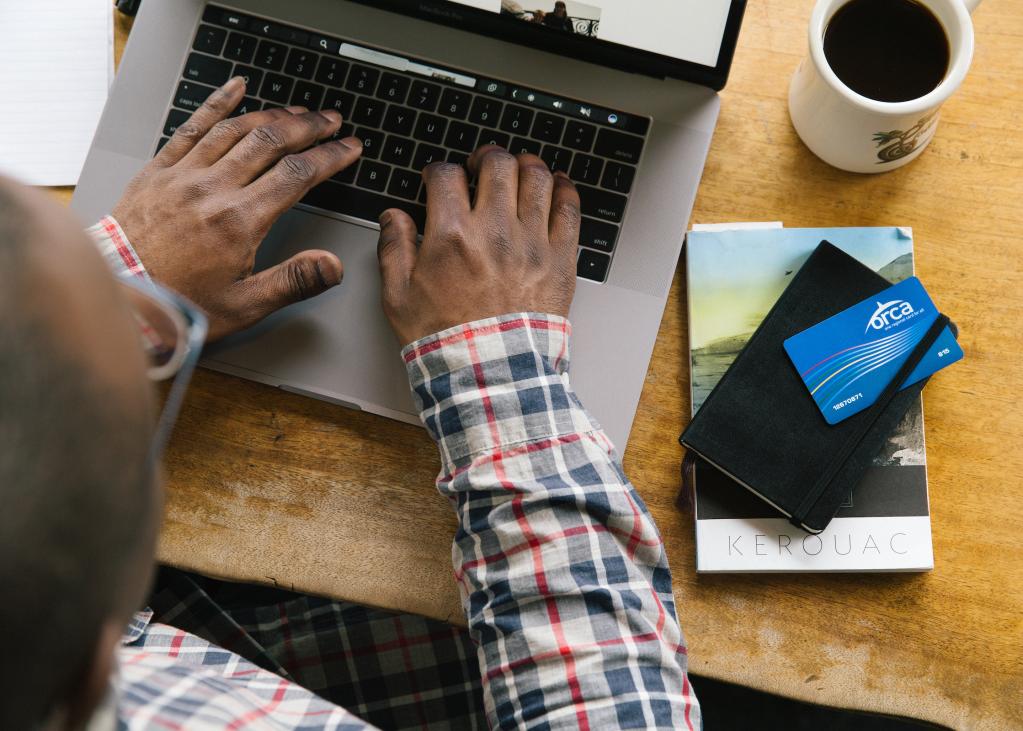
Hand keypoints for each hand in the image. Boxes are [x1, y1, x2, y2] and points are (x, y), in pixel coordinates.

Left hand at [112, 76, 362, 340]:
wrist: (118, 296)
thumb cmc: (178, 304)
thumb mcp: (244, 305)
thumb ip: (293, 281)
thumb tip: (332, 266)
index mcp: (239, 222)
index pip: (297, 175)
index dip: (329, 156)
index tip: (349, 147)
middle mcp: (213, 189)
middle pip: (271, 142)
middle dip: (308, 127)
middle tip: (330, 120)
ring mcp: (184, 175)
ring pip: (236, 129)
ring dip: (272, 115)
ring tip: (297, 112)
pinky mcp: (159, 171)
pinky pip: (192, 127)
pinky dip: (217, 103)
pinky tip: (235, 88)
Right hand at [376, 146, 579, 345]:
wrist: (490, 375)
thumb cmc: (446, 341)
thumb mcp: (400, 297)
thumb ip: (394, 249)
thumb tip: (394, 217)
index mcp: (452, 235)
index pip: (446, 175)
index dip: (440, 170)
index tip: (440, 178)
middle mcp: (494, 230)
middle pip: (497, 164)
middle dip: (485, 157)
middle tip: (481, 164)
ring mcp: (532, 243)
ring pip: (536, 178)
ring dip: (525, 165)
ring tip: (518, 169)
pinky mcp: (560, 260)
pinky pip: (569, 209)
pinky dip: (563, 189)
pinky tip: (556, 185)